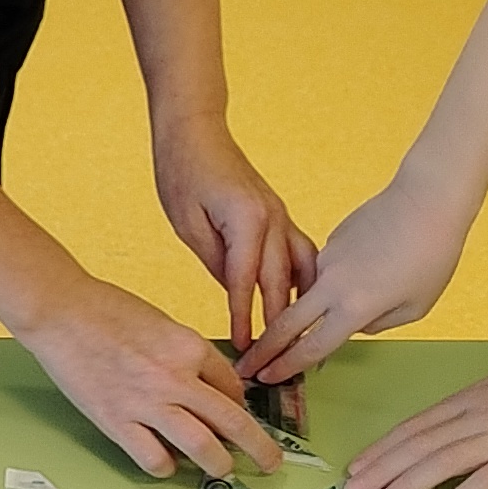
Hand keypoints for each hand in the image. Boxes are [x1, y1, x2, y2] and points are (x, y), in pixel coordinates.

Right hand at [23, 276, 283, 479]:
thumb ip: (186, 355)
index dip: (242, 406)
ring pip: (203, 448)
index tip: (240, 416)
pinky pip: (154, 459)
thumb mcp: (162, 323)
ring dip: (220, 465)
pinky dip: (166, 466)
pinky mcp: (116, 422)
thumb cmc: (107, 309)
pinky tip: (165, 461)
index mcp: (191, 347)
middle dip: (260, 449)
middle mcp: (177, 378)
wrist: (60, 311)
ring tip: (223, 470)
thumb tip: (206, 387)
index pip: (233, 388)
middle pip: (234, 423)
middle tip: (271, 464)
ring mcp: (147, 404)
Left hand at [151, 114, 315, 355]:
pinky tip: (304, 303)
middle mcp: (273, 219)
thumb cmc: (182, 172)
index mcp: (247, 221)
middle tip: (278, 359)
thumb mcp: (187, 223)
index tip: (245, 349)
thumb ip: (215, 260)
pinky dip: (305, 280)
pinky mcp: (279, 215)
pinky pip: (301, 253)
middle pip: (282, 282)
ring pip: (302, 268)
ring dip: (302, 304)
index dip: (245, 318)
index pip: (246, 282)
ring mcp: (281, 216)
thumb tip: (236, 292)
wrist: (196, 130)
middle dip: (279, 324)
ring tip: (302, 338)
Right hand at [240, 172, 479, 384]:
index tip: (266, 377)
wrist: (427, 199)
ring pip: (308, 294)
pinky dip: (336, 279)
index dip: (286, 366)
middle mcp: (332, 285)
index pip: (311, 346)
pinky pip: (327, 270)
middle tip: (245, 366)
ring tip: (345, 301)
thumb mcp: (415, 307)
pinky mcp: (332, 240)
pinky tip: (368, 269)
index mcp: (355, 307)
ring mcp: (328, 259)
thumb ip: (377, 323)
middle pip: (287, 323)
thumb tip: (355, 322)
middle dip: (264, 348)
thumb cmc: (432, 256)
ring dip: (307, 309)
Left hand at [345, 341, 487, 488]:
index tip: (359, 465)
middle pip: (420, 444)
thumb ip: (475, 409)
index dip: (384, 448)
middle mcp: (478, 415)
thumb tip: (449, 432)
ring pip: (442, 461)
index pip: (416, 425)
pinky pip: (486, 480)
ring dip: (407, 484)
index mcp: (471, 397)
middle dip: (382, 468)